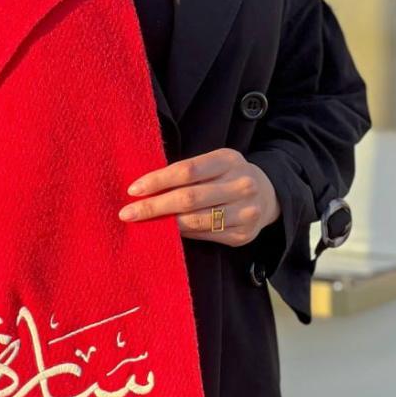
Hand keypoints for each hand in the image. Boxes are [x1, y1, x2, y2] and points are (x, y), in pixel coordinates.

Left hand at [119, 147, 280, 244]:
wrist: (268, 196)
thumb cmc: (227, 176)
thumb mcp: (213, 163)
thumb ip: (187, 173)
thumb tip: (145, 190)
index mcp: (228, 160)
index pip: (186, 170)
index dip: (157, 180)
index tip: (133, 190)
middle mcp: (240, 185)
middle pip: (189, 198)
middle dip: (154, 207)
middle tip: (127, 213)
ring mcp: (245, 212)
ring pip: (196, 221)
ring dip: (165, 224)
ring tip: (143, 224)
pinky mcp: (243, 235)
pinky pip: (205, 236)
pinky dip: (182, 235)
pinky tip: (167, 233)